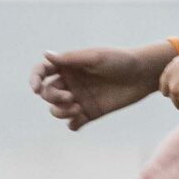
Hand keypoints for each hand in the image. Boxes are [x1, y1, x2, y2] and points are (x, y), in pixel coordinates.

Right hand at [31, 46, 162, 129]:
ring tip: (78, 108)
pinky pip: (73, 124)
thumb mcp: (96, 57)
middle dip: (53, 98)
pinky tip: (78, 120)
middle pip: (47, 93)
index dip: (34, 79)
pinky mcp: (91, 112)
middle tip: (70, 97)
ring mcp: (79, 98)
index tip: (35, 88)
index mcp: (68, 67)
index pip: (42, 72)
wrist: (144, 74)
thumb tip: (45, 54)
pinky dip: (72, 124)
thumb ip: (70, 58)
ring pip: (56, 110)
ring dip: (60, 112)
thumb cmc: (120, 60)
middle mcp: (71, 83)